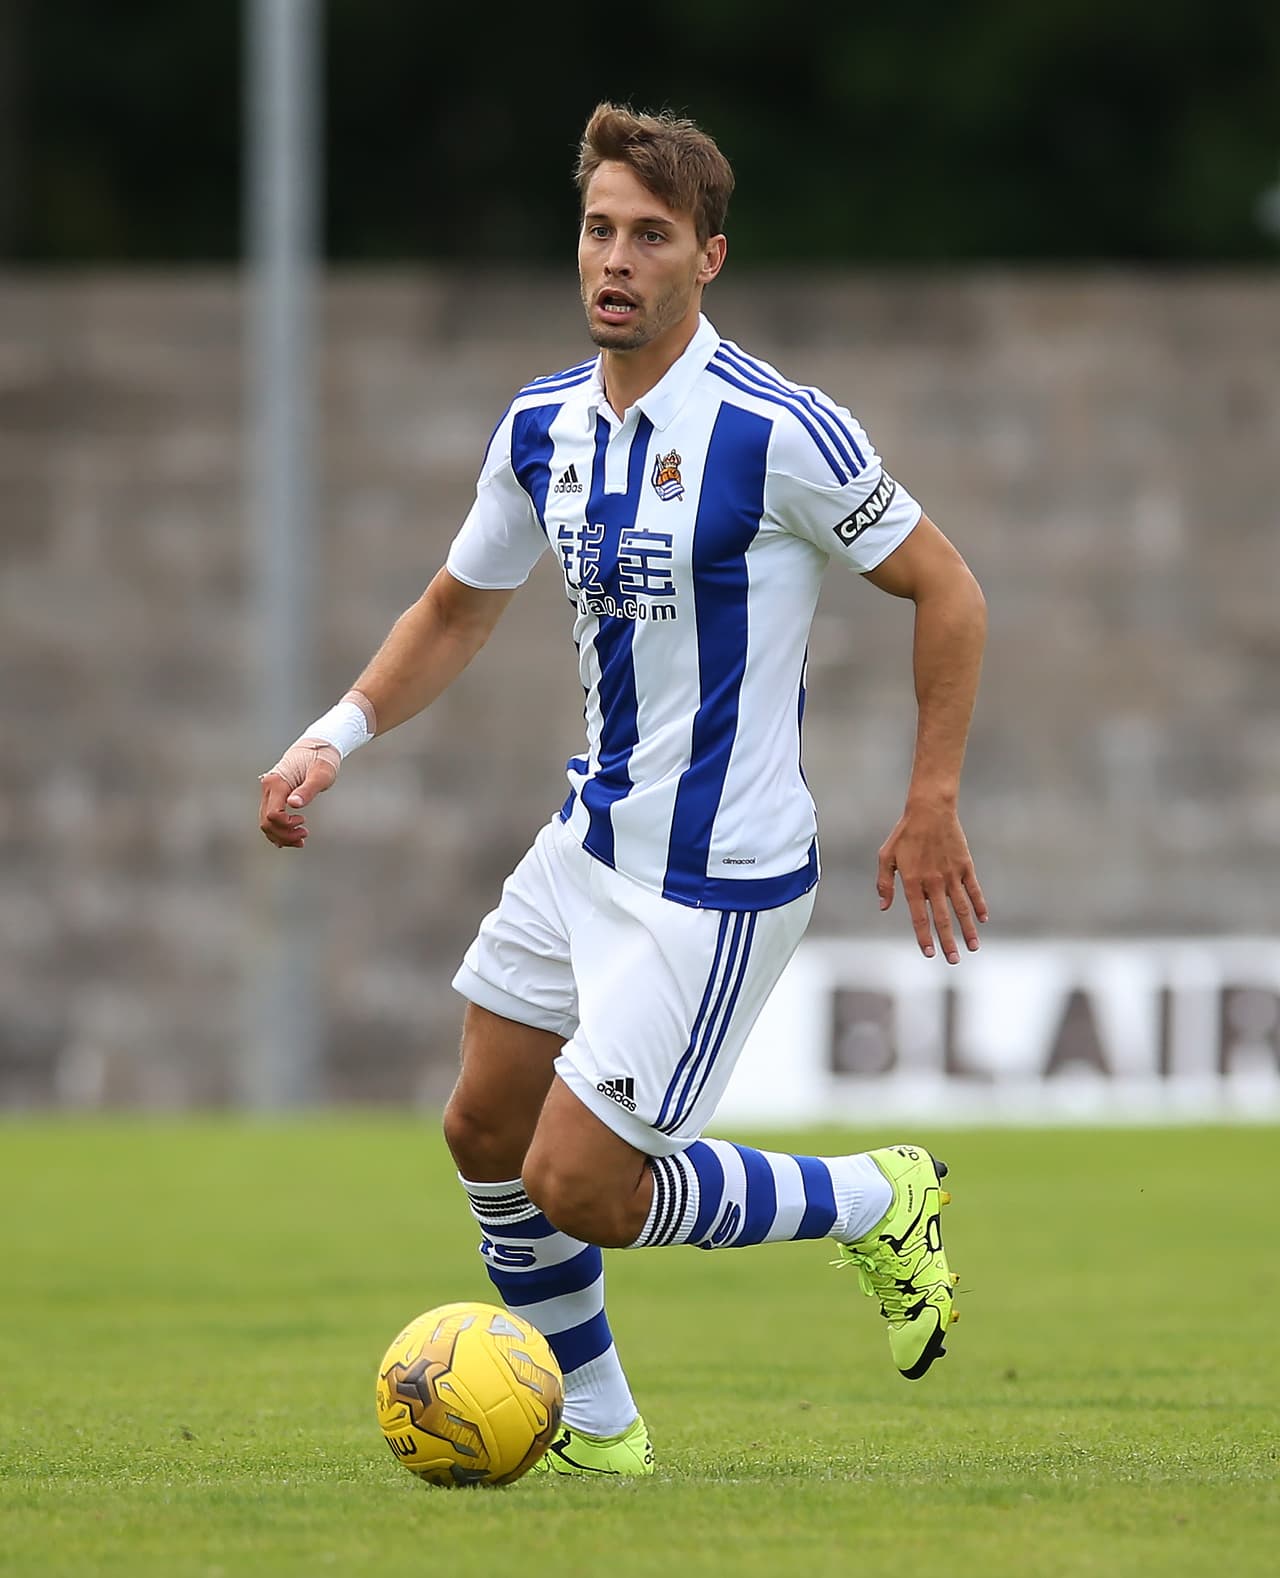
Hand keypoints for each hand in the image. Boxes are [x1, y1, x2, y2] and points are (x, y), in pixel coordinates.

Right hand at [258, 739, 340, 848]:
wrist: (318, 746)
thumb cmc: (322, 759)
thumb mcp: (321, 775)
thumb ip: (308, 790)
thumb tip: (293, 804)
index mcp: (277, 782)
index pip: (273, 814)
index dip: (286, 825)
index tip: (304, 821)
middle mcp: (268, 787)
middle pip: (266, 821)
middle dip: (284, 834)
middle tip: (305, 835)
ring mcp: (268, 791)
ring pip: (265, 822)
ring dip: (281, 835)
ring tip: (302, 838)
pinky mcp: (273, 794)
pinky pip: (269, 817)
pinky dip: (278, 829)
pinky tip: (290, 837)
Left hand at [876, 804, 987, 962]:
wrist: (930, 810)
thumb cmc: (904, 834)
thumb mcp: (886, 856)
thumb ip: (884, 883)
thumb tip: (884, 907)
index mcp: (913, 882)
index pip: (919, 916)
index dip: (924, 936)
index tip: (929, 953)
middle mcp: (933, 882)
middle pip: (942, 918)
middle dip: (948, 942)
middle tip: (953, 960)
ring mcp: (952, 875)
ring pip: (962, 908)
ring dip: (968, 930)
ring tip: (973, 948)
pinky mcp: (965, 866)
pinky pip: (974, 890)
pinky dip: (979, 905)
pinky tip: (983, 919)